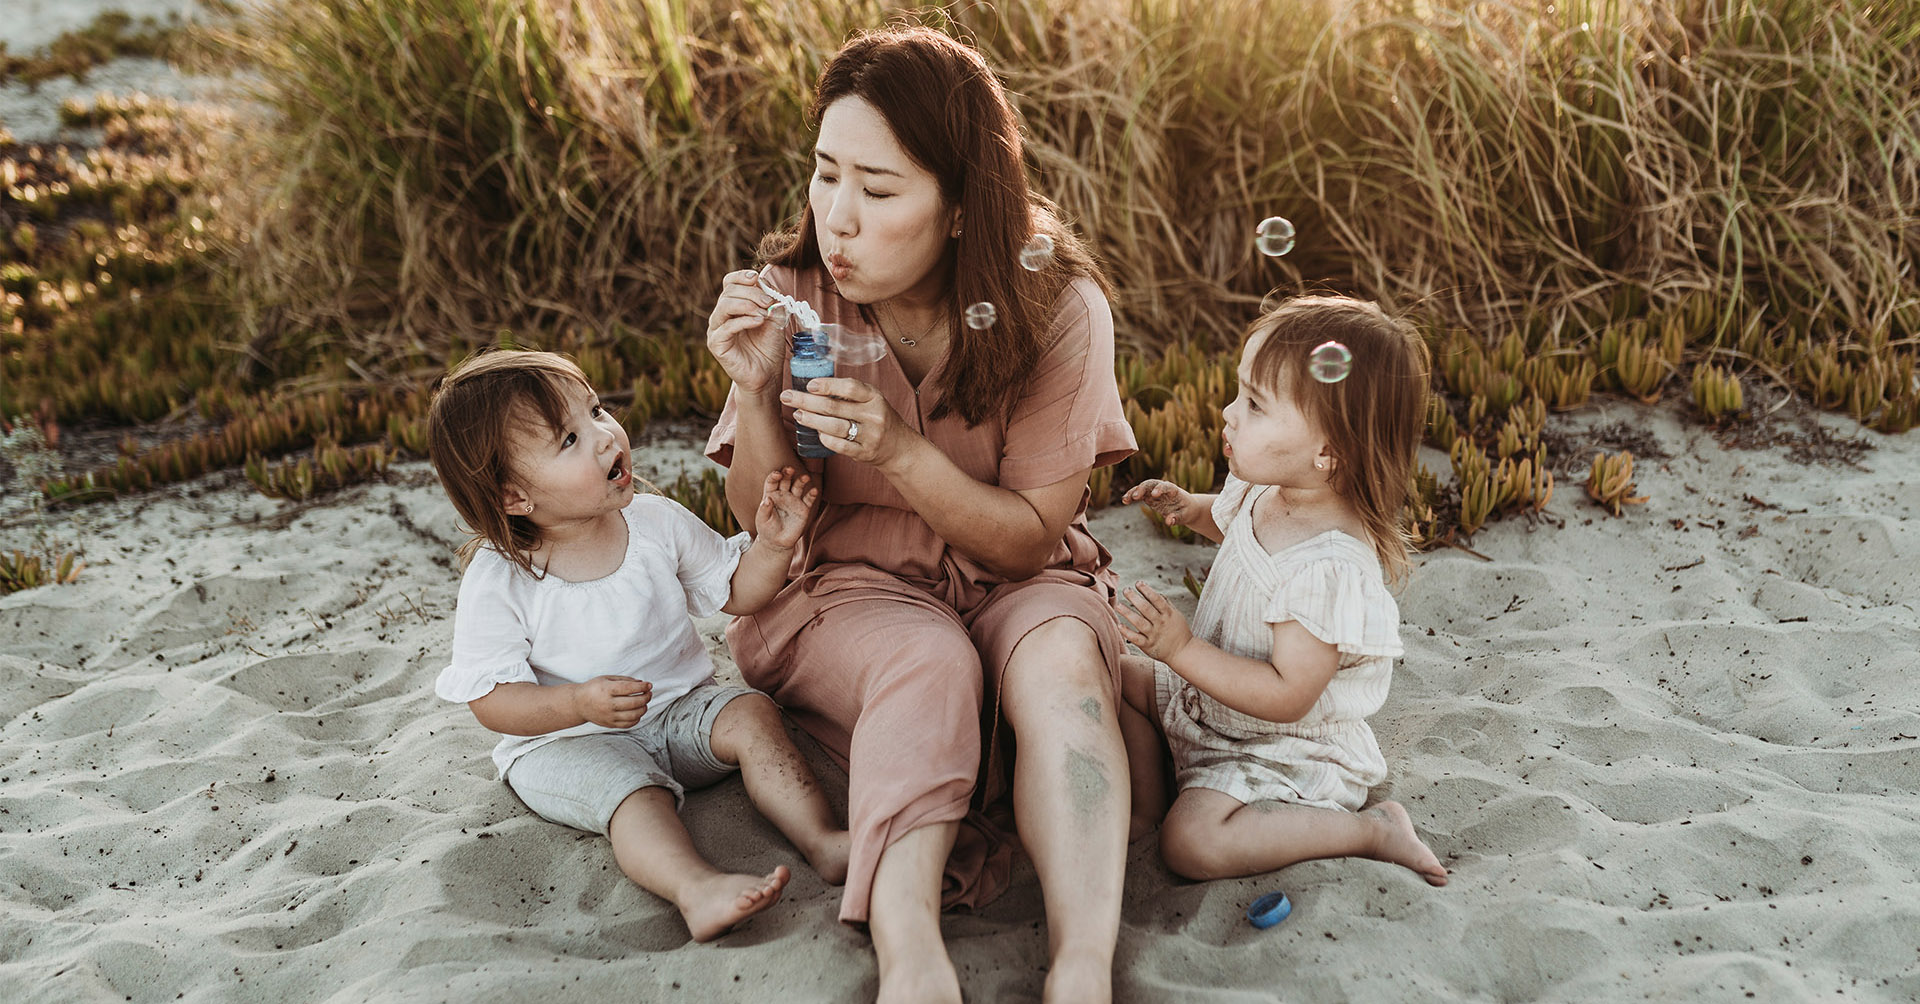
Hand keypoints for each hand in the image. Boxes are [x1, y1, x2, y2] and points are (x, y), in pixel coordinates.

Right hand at [570, 675, 650, 729]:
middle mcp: (607, 704)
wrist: (579, 704)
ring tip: (644, 703)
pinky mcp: (609, 724)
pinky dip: (637, 719)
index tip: (649, 685)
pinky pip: (628, 724)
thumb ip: (625, 680)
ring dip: (643, 708)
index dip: (642, 687)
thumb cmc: (594, 688)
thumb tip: (642, 683)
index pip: (628, 688)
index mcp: (606, 690)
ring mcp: (608, 716)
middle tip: (649, 693)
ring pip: (633, 715)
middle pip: (633, 703)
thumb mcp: (607, 678)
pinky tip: (637, 712)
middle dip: (645, 697)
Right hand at [706, 268, 784, 394]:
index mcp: (732, 306)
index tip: (756, 278)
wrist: (766, 374)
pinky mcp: (716, 344)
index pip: (729, 282)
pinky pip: (726, 326)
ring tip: (764, 314)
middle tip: (768, 302)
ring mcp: (716, 329)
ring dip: (747, 305)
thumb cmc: (768, 346)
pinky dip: (744, 320)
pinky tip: (759, 321)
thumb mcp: (774, 318)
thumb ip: (770, 300)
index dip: (741, 277)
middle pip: (729, 291)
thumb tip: (765, 284)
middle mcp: (721, 315)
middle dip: (751, 293)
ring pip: (724, 305)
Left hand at [754, 467, 817, 548]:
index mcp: (771, 494)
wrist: (777, 542)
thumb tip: (767, 499)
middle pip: (786, 480)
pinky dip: (812, 494)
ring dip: (801, 480)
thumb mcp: (762, 520)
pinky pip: (808, 499)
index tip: (777, 474)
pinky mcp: (803, 508)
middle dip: (788, 473)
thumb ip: (764, 509)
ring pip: (798, 486)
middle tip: (790, 469)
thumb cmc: (767, 529)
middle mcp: (783, 495)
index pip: (772, 481)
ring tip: (805, 477)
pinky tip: (813, 491)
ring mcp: (794, 500)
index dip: (774, 476)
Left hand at [780, 376, 914, 468]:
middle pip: (834, 407)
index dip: (827, 385)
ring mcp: (870, 435)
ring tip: (798, 414)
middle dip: (806, 401)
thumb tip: (813, 386)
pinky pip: (839, 446)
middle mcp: (874, 415)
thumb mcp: (870, 399)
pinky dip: (824, 438)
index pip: (850, 387)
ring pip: (834, 426)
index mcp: (874, 397)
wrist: (898, 446)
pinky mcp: (865, 452)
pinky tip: (815, 432)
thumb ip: (849, 393)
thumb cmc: (877, 418)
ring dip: (811, 420)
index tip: (809, 385)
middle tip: (787, 397)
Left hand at [1114, 582, 1194, 663]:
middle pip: (1146, 609)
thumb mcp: (1176, 615)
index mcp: (1168, 614)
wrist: (1183, 652)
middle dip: (1135, 598)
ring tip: (1119, 605)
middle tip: (1126, 590)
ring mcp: (1154, 635)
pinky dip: (1127, 632)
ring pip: (1139, 622)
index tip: (1138, 583)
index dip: (1147, 590)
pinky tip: (1119, 625)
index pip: (1156, 599)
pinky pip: (1136, 639)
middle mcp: (1160, 623)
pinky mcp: (1148, 646)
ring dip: (1128, 613)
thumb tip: (1155, 592)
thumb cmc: (1179, 632)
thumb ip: (1166, 604)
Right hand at [1122, 479, 1196, 527]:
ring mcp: (1155, 491)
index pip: (1166, 486)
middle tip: (1136, 496)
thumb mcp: (1185, 516)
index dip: (1160, 489)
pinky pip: (1139, 494)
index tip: (1154, 494)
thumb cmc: (1187, 511)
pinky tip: (1125, 501)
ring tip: (1125, 499)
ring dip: (1134, 491)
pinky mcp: (1149, 497)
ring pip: (1143, 487)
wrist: (1187, 508)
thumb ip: (1177, 518)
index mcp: (1174, 491)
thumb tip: (1168, 522)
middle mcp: (1163, 488)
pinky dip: (1132, 496)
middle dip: (1143, 488)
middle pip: (1151, 483)